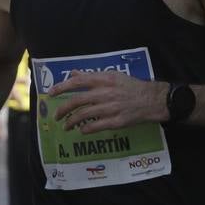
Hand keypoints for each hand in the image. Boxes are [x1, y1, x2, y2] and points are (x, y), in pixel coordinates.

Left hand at [48, 71, 167, 133]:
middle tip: (55, 115)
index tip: (51, 94)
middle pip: (77, 101)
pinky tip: (81, 130)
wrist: (152, 100)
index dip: (62, 87)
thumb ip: (92, 76)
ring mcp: (111, 108)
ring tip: (65, 126)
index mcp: (104, 80)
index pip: (78, 82)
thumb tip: (74, 73)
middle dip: (62, 109)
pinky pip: (96, 126)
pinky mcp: (117, 121)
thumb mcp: (113, 76)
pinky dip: (86, 129)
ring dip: (71, 122)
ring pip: (84, 115)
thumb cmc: (130, 87)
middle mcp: (106, 93)